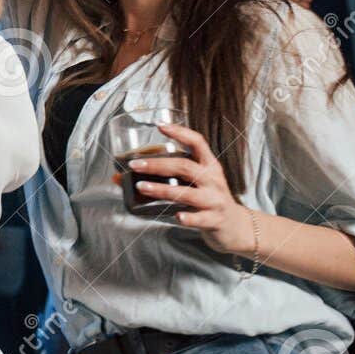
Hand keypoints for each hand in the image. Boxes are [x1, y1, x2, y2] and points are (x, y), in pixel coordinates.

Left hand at [127, 122, 256, 254]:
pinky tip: (176, 217)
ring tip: (141, 187)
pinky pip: (200, 219)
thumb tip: (118, 177)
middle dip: (157, 165)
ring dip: (162, 190)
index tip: (160, 126)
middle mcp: (213, 180)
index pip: (198, 143)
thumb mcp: (191, 184)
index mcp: (209, 166)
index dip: (180, 132)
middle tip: (134, 165)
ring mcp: (215, 200)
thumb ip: (163, 177)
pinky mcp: (215, 220)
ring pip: (188, 193)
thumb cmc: (207, 200)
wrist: (236, 228)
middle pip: (185, 166)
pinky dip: (188, 218)